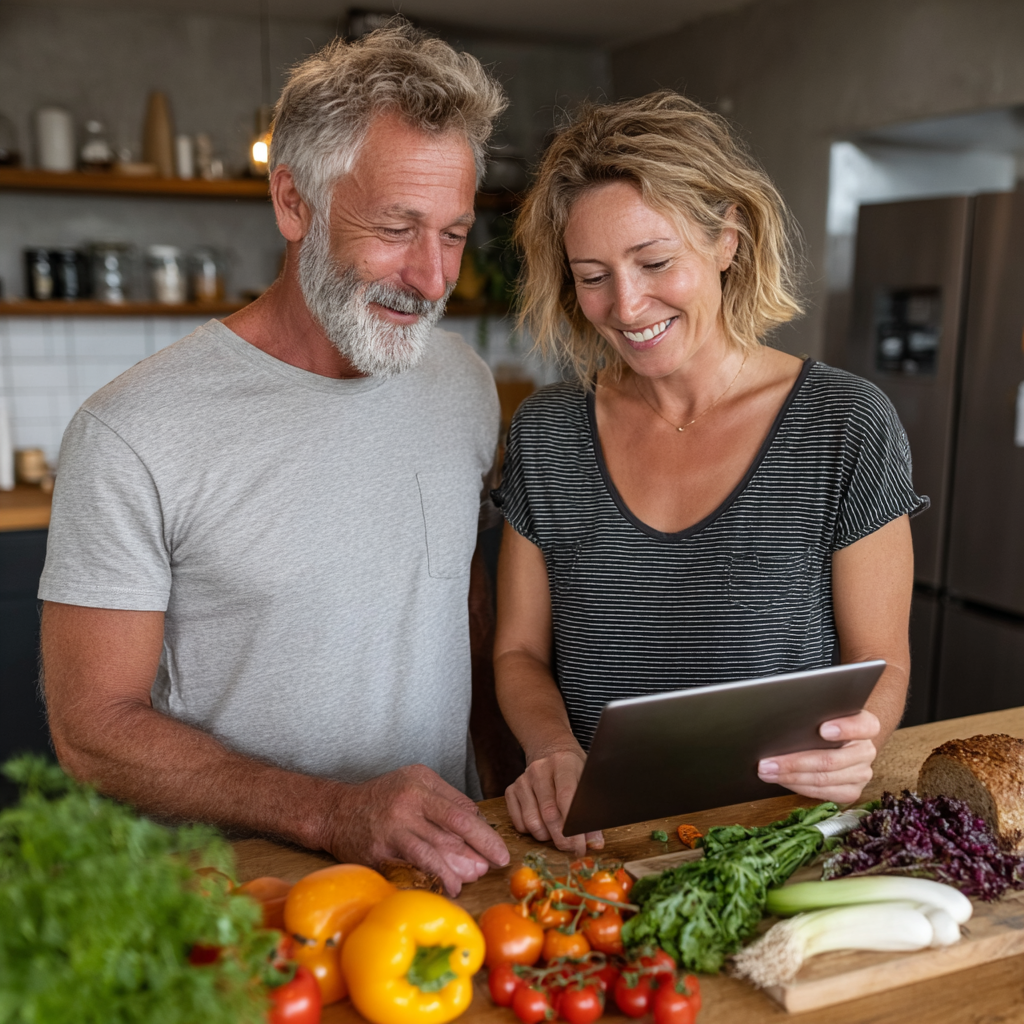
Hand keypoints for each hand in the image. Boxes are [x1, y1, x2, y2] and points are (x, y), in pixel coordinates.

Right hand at [322, 764, 508, 896]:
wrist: (336, 812)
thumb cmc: (381, 799)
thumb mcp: (413, 784)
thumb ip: (444, 799)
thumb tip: (477, 823)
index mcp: (420, 782)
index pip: (461, 807)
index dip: (483, 830)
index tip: (497, 846)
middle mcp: (409, 800)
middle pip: (455, 825)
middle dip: (482, 845)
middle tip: (500, 861)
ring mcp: (394, 826)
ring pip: (438, 848)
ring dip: (461, 866)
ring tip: (475, 877)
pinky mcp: (382, 849)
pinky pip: (417, 866)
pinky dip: (438, 876)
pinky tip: (452, 885)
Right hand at [505, 748, 602, 856]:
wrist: (551, 753)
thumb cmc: (573, 772)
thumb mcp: (587, 783)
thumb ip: (591, 812)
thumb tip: (595, 844)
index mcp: (564, 762)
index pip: (567, 797)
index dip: (573, 826)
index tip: (581, 846)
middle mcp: (540, 768)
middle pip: (549, 813)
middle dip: (561, 838)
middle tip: (571, 848)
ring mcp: (523, 779)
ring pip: (532, 821)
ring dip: (546, 837)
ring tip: (557, 835)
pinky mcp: (511, 790)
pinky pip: (519, 823)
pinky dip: (532, 832)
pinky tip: (543, 826)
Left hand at [757, 710, 879, 803]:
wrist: (840, 741)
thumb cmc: (825, 722)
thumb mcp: (824, 712)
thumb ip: (814, 714)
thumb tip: (780, 718)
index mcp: (866, 726)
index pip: (863, 726)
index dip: (844, 728)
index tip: (822, 730)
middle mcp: (866, 751)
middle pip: (831, 760)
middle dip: (794, 762)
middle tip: (768, 762)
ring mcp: (861, 773)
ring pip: (823, 779)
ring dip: (791, 777)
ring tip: (767, 772)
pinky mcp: (852, 791)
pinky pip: (823, 793)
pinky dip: (798, 787)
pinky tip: (782, 780)